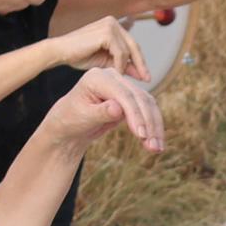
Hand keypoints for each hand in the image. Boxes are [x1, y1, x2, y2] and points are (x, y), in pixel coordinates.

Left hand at [43, 67, 163, 157]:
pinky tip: (155, 141)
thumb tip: (118, 109)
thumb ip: (101, 112)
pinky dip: (153, 125)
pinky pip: (147, 110)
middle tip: (153, 147)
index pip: (123, 95)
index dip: (135, 114)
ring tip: (156, 148)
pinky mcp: (130, 98)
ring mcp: (123, 86)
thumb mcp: (83, 117)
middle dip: (149, 123)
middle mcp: (113, 77)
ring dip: (154, 126)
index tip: (141, 135)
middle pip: (139, 98)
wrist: (69, 124)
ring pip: (148, 104)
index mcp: (98, 78)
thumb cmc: (70, 120)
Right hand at [54, 15, 148, 77]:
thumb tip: (140, 73)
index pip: (131, 44)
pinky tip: (117, 74)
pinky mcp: (106, 32)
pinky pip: (120, 52)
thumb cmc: (79, 55)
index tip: (146, 76)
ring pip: (127, 51)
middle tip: (147, 79)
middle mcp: (113, 22)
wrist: (60, 51)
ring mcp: (110, 25)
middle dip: (140, 64)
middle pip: (133, 46)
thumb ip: (122, 64)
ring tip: (124, 80)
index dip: (140, 60)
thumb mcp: (106, 61)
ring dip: (127, 67)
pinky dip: (120, 65)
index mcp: (113, 25)